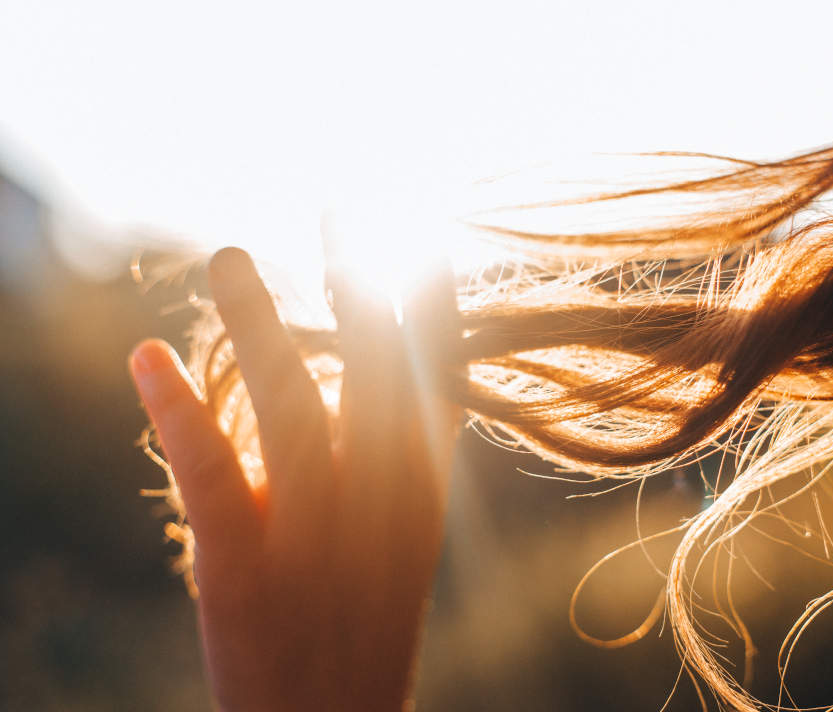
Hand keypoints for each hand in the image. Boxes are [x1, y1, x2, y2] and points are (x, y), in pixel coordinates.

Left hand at [129, 247, 459, 710]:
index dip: (431, 303)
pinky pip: (215, 479)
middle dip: (360, 286)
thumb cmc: (362, 621)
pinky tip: (147, 359)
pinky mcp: (246, 571)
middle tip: (338, 207)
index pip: (440, 378)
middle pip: (375, 376)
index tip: (417, 232)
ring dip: (260, 325)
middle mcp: (383, 505)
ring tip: (229, 255)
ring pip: (291, 411)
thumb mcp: (402, 533)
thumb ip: (393, 451)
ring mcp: (316, 537)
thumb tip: (369, 366)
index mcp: (422, 490)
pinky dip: (181, 415)